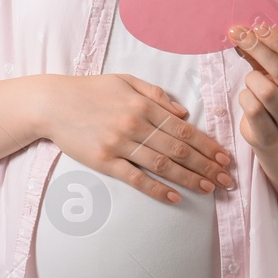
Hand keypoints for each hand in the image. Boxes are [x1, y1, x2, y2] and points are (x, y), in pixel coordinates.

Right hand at [38, 73, 233, 204]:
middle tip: (226, 179)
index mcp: (142, 105)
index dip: (207, 145)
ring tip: (209, 189)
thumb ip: (156, 94)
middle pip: (178, 149)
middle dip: (206, 165)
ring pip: (162, 165)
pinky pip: (135, 178)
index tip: (224, 157)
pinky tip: (174, 197)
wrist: (51, 103)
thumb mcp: (124, 80)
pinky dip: (156, 189)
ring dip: (189, 178)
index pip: (183, 129)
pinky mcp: (103, 161)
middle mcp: (134, 124)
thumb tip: (183, 113)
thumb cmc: (89, 90)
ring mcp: (119, 144)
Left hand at [225, 23, 277, 150]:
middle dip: (257, 49)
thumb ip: (265, 57)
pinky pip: (252, 108)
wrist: (276, 139)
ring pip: (265, 90)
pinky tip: (248, 98)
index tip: (260, 27)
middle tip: (239, 35)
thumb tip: (241, 32)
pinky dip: (245, 97)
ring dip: (251, 79)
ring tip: (251, 81)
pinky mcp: (270, 136)